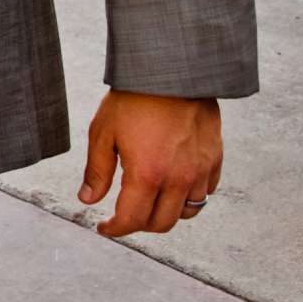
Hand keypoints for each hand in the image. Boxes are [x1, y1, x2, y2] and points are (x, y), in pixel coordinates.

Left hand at [78, 90, 221, 237]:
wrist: (173, 72)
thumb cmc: (133, 99)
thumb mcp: (103, 133)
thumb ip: (97, 171)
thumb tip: (88, 200)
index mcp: (148, 174)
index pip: (132, 220)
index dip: (115, 229)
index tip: (104, 227)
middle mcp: (178, 179)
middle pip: (161, 223)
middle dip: (139, 225)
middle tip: (124, 215)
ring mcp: (201, 171)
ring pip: (188, 212)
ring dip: (166, 214)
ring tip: (148, 202)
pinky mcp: (215, 160)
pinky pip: (205, 192)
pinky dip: (189, 197)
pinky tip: (172, 185)